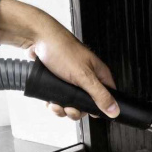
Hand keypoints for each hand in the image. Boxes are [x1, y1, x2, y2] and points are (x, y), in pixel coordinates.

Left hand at [0, 0, 118, 120]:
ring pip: (73, 103)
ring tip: (57, 105)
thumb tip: (114, 110)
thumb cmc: (61, 49)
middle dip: (77, 110)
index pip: (109, 96)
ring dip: (64, 108)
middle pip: (88, 103)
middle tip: (70, 108)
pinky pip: (61, 98)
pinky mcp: (60, 81)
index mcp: (99, 74)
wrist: (37, 39)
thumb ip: (100, 95)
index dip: (101, 107)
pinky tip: (50, 101)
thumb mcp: (84, 76)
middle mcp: (88, 77)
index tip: (91, 112)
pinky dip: (55, 103)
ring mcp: (73, 80)